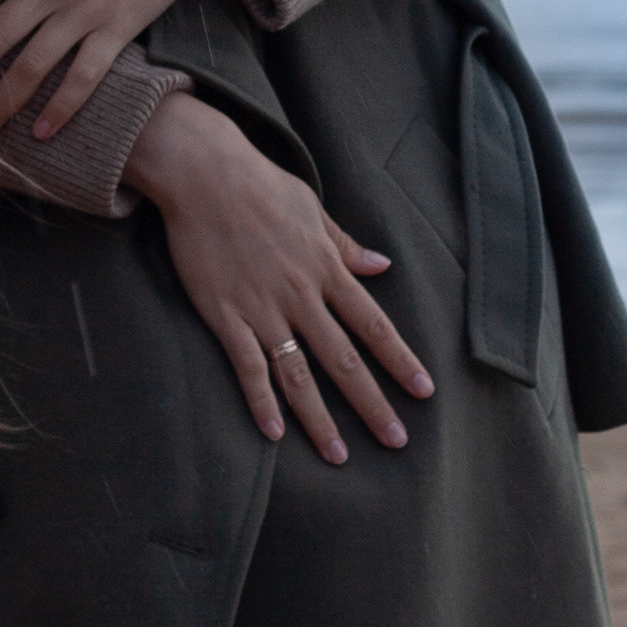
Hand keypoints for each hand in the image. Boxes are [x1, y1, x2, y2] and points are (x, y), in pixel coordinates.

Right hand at [123, 95, 433, 462]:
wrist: (203, 172)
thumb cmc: (259, 184)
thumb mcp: (313, 209)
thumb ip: (345, 244)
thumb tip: (381, 267)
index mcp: (327, 269)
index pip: (374, 325)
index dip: (400, 360)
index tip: (423, 391)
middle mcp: (301, 296)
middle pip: (344, 360)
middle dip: (372, 403)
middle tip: (396, 441)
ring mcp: (263, 308)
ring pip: (299, 374)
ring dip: (321, 418)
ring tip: (339, 455)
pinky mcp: (225, 314)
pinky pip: (247, 366)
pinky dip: (261, 401)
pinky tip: (274, 434)